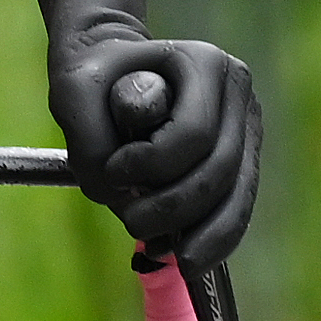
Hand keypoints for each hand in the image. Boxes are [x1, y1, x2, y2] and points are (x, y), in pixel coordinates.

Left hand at [31, 0, 261, 264]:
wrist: (115, 73)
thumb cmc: (94, 79)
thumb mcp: (73, 93)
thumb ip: (89, 139)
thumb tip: (120, 193)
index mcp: (205, 63)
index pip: (193, 134)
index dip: (151, 165)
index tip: (113, 170)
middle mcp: (238, 93)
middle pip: (220, 171)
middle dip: (173, 209)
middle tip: (132, 224)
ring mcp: (247, 128)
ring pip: (237, 196)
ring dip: (200, 235)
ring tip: (161, 253)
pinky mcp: (244, 159)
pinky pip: (237, 208)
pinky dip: (212, 238)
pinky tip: (183, 257)